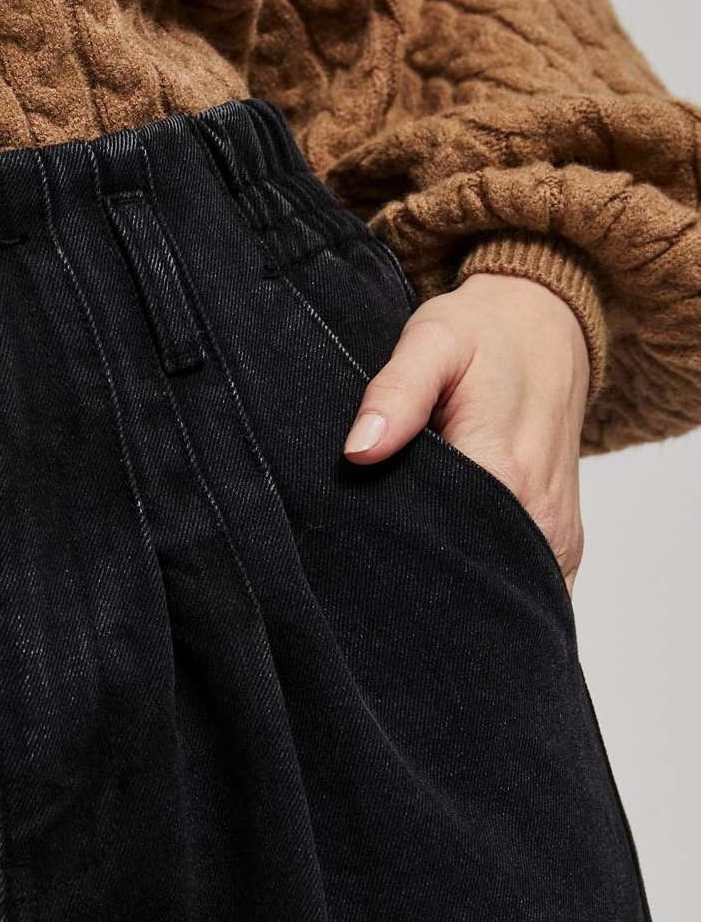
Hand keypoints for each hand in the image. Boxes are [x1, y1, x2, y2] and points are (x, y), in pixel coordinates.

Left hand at [342, 272, 590, 592]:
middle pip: (473, 582)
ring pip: (505, 592)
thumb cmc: (484, 334)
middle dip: (427, 588)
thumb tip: (359, 450)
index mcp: (503, 471)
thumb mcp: (432, 342)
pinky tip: (456, 578)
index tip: (366, 556)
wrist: (549, 329)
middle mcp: (538, 514)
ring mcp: (557, 535)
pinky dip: (495, 591)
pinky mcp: (563, 543)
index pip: (443, 549)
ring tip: (414, 576)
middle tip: (380, 572)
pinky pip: (530, 589)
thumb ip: (395, 394)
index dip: (399, 559)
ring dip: (461, 593)